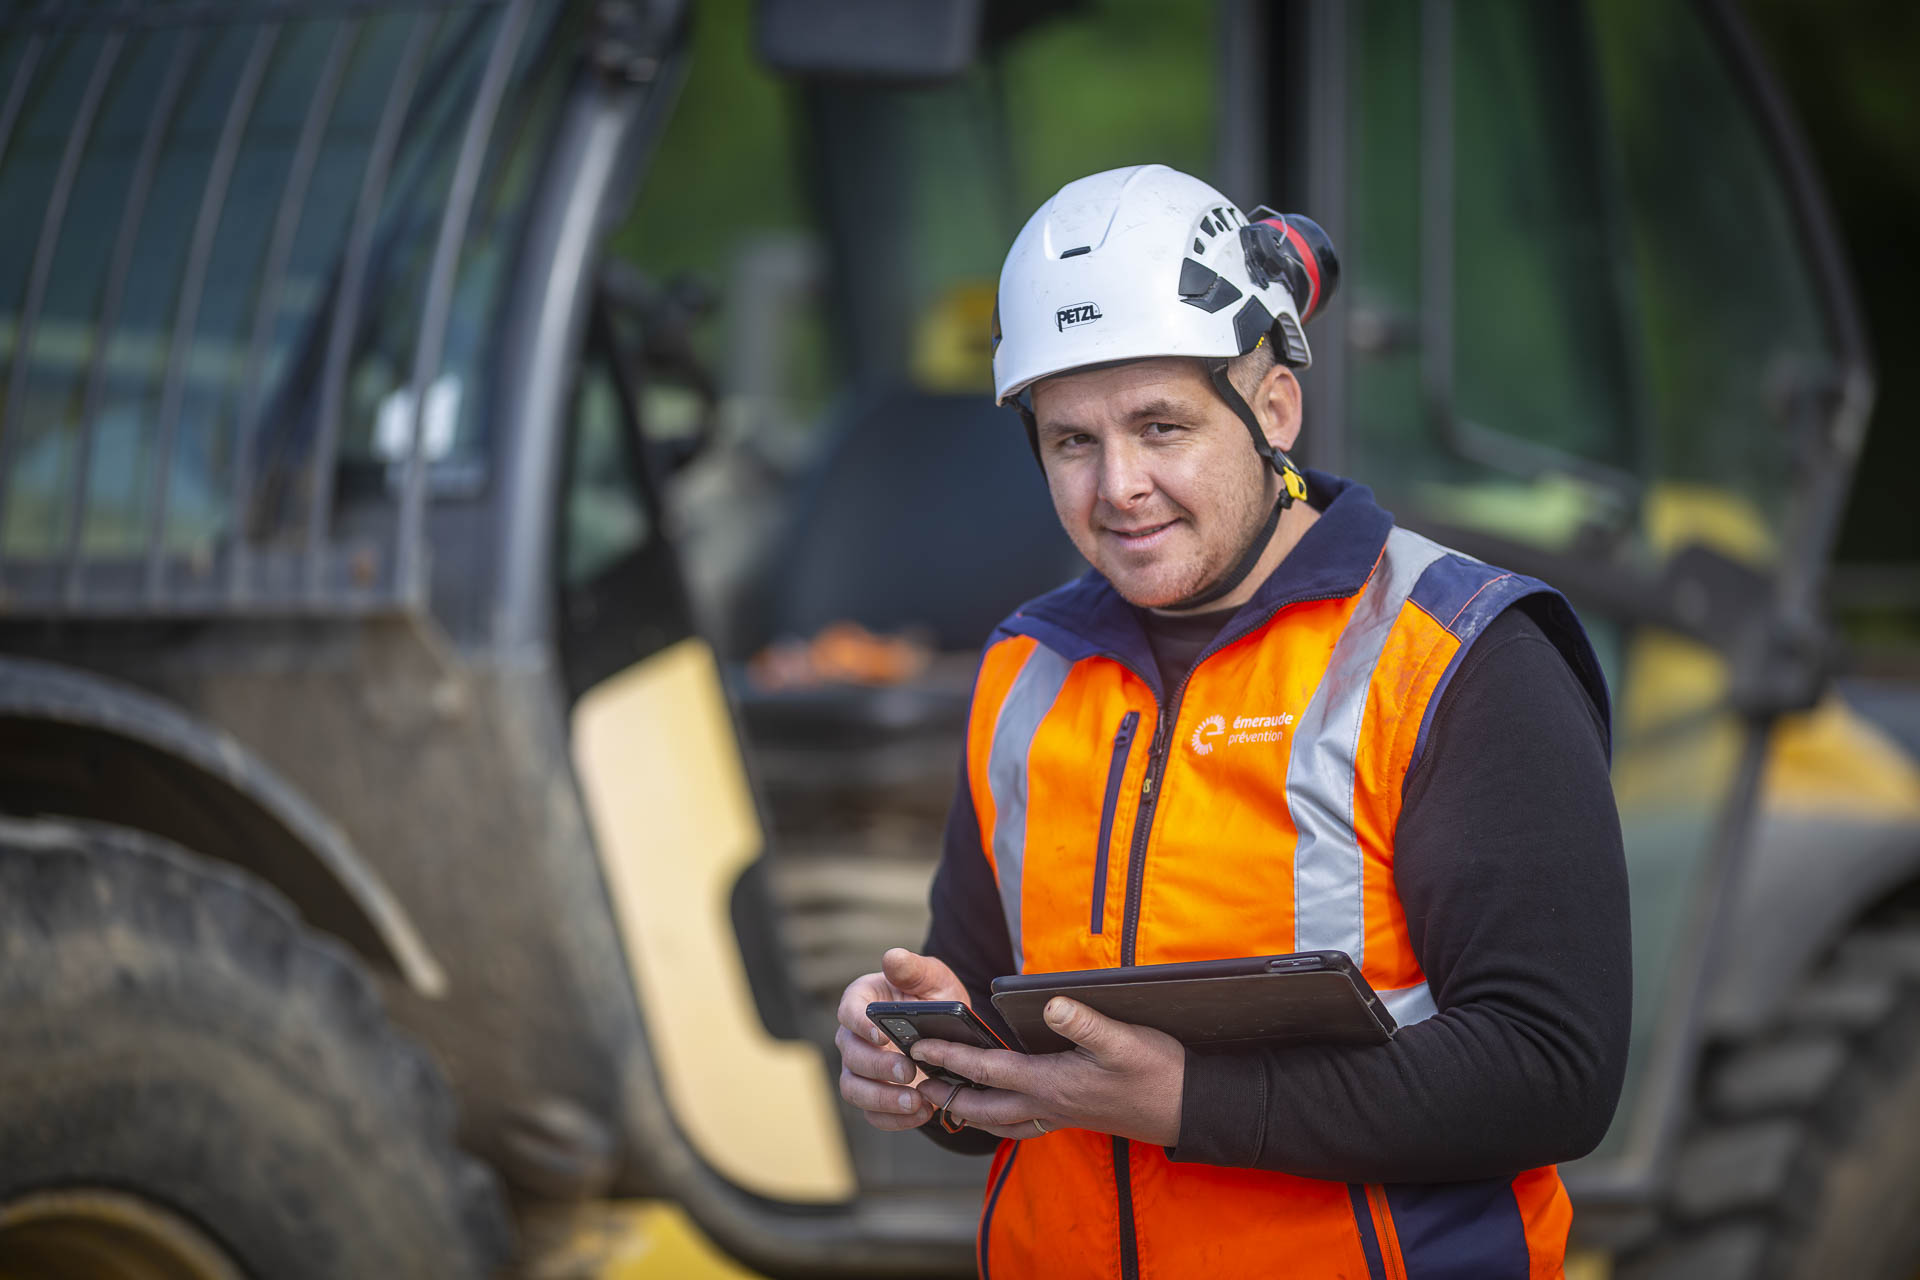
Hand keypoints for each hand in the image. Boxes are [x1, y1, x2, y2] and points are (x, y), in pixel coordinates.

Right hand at [834, 947, 970, 1130]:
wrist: (946, 1029)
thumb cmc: (932, 996)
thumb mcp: (931, 977)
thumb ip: (913, 968)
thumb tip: (892, 957)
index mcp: (862, 1002)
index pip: (848, 1012)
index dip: (859, 1024)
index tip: (880, 1034)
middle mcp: (854, 1037)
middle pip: (851, 1055)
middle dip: (878, 1067)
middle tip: (908, 1071)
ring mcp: (861, 1069)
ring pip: (854, 1089)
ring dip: (882, 1099)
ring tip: (915, 1101)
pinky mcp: (874, 1095)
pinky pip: (873, 1114)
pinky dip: (894, 1119)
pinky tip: (921, 1114)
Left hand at [911, 997, 1184, 1144]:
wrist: (1187, 1108)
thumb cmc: (1157, 1070)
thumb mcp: (1125, 1040)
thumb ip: (1086, 1022)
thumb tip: (1051, 1004)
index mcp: (1052, 1082)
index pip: (988, 1070)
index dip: (952, 1057)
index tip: (920, 1046)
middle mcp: (1048, 1105)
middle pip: (982, 1107)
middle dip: (947, 1095)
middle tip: (915, 1083)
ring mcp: (1059, 1116)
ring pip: (1000, 1123)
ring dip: (968, 1113)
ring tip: (944, 1102)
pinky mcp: (1071, 1118)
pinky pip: (1022, 1126)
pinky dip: (999, 1121)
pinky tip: (998, 1113)